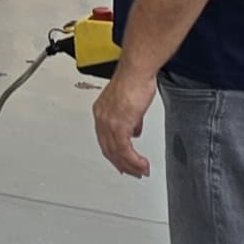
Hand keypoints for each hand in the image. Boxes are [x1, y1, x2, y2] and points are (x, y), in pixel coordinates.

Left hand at [93, 63, 157, 178]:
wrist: (137, 71)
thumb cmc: (134, 79)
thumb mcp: (130, 103)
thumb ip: (130, 118)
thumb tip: (134, 129)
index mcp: (101, 111)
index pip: (105, 139)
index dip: (114, 154)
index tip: (123, 163)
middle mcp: (102, 118)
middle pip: (109, 149)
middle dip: (122, 164)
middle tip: (134, 172)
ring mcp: (109, 122)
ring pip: (117, 153)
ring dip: (130, 166)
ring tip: (141, 171)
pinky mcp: (119, 125)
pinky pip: (125, 150)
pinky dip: (134, 161)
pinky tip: (142, 164)